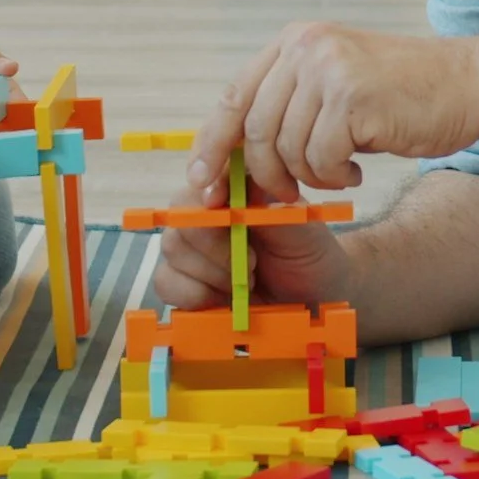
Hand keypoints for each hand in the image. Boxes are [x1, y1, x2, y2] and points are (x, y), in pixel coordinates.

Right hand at [153, 184, 353, 311]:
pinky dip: (194, 294)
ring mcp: (191, 247)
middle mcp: (208, 212)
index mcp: (238, 189)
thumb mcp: (304, 233)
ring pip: (171, 248)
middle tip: (252, 265)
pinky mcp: (182, 280)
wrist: (314, 303)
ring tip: (245, 283)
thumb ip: (275, 214)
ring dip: (210, 273)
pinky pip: (165, 280)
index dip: (207, 187)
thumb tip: (242, 196)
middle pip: (181, 214)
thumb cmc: (311, 259)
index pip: (207, 174)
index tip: (215, 203)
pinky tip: (223, 301)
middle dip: (216, 246)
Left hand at [190, 22, 478, 205]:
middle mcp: (306, 47)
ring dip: (308, 178)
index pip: (233, 97)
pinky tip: (357, 172)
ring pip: (285, 150)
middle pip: (253, 130)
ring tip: (339, 174)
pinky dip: (332, 179)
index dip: (210, 145)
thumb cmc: (404, 96)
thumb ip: (291, 105)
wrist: (470, 84)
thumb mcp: (336, 84)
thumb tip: (233, 158)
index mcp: (295, 41)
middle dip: (262, 177)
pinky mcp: (352, 97)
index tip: (202, 183)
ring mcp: (328, 69)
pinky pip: (319, 160)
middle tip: (286, 198)